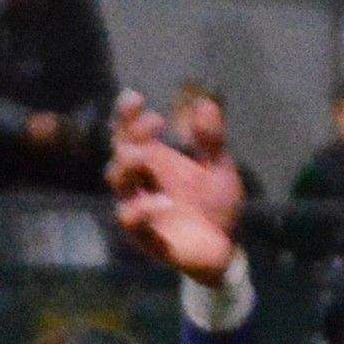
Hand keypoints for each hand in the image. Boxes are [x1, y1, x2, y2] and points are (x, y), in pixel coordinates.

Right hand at [105, 91, 239, 282]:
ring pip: (118, 184)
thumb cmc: (215, 204)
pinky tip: (164, 201)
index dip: (126, 115)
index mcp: (154, 160)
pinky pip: (133, 222)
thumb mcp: (219, 166)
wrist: (225, 245)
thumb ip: (211, 139)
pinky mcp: (146, 237)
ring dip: (128, 166)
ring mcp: (140, 208)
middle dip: (130, 136)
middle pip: (120, 153)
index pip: (129, 132)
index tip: (135, 98)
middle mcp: (141, 181)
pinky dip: (143, 210)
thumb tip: (205, 103)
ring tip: (145, 155)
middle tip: (153, 124)